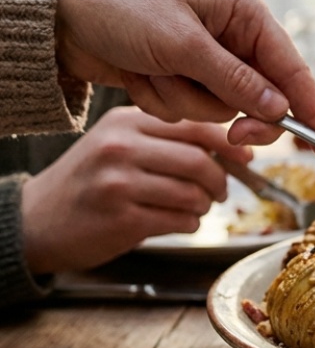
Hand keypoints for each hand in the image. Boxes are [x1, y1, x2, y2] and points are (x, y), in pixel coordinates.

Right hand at [20, 107, 250, 274]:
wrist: (35, 220)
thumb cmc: (88, 182)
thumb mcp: (118, 144)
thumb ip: (166, 139)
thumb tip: (233, 145)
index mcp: (126, 123)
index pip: (195, 126)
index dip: (229, 143)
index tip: (246, 157)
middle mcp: (121, 148)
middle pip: (199, 161)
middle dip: (221, 181)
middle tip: (221, 192)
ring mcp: (119, 184)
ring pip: (193, 193)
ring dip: (205, 205)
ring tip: (196, 208)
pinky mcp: (121, 219)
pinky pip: (180, 220)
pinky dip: (190, 224)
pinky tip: (178, 222)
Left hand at [54, 0, 314, 146]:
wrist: (60, 13)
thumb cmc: (121, 7)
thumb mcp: (181, 43)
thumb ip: (235, 79)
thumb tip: (279, 109)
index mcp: (245, 10)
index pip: (293, 69)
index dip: (314, 112)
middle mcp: (234, 33)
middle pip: (262, 96)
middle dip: (239, 115)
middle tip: (233, 139)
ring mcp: (208, 57)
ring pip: (221, 108)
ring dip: (185, 102)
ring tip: (152, 72)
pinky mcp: (182, 75)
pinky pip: (191, 110)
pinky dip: (164, 101)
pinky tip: (141, 75)